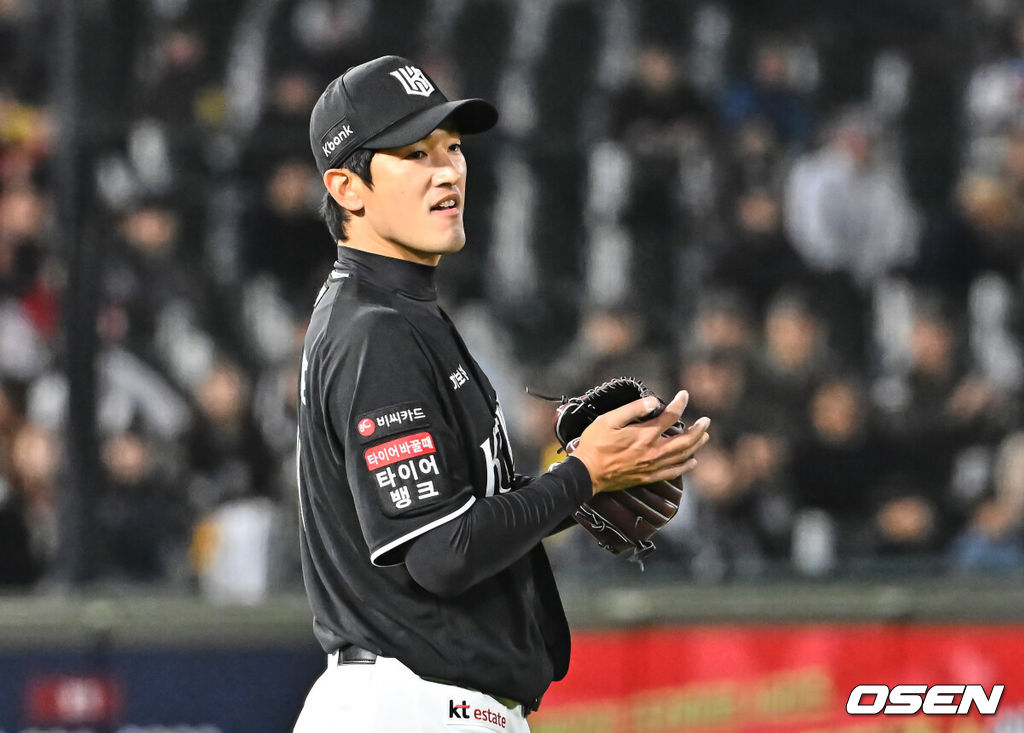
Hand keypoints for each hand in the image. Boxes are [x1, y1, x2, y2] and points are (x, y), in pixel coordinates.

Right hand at [568, 390, 710, 494]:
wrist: (587, 473)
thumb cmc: (595, 444)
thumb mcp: (609, 420)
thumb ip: (633, 409)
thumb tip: (654, 401)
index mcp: (645, 434)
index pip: (671, 416)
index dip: (680, 403)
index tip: (684, 395)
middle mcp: (654, 451)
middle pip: (685, 440)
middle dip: (699, 429)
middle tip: (707, 421)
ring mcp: (653, 466)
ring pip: (683, 455)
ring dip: (697, 445)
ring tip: (705, 437)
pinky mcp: (648, 477)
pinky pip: (674, 472)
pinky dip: (686, 466)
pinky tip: (692, 461)